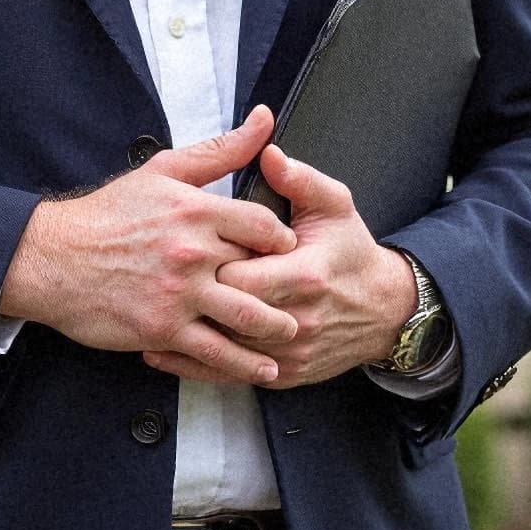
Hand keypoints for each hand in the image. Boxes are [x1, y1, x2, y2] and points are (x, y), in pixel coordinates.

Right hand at [0, 105, 300, 383]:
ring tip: (291, 332)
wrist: (52, 258)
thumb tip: (263, 121)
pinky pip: (215, 352)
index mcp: (195, 210)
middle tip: (302, 296)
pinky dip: (244, 364)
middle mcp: (192, 252)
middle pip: (262, 272)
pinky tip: (263, 368)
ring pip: (248, 317)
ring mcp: (179, 293)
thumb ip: (221, 149)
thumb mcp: (164, 170)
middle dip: (286, 287)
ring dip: (276, 328)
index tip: (288, 251)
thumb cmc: (105, 216)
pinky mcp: (163, 328)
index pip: (264, 226)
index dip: (283, 241)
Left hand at [154, 144, 417, 388]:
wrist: (383, 309)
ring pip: (224, 350)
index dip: (211, 264)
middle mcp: (297, 319)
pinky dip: (193, 364)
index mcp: (306, 274)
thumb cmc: (350, 252)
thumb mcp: (334, 205)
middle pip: (226, 314)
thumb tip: (268, 154)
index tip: (190, 249)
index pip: (241, 275)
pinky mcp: (283, 375)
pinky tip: (160, 350)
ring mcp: (289, 353)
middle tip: (164, 280)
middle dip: (195, 297)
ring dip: (185, 332)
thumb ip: (299, 179)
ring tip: (147, 312)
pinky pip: (231, 374)